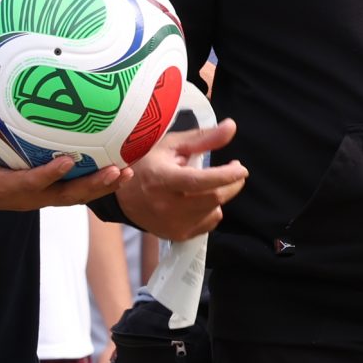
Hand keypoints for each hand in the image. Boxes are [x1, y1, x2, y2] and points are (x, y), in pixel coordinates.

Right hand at [0, 92, 124, 210]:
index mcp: (4, 187)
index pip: (30, 183)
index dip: (49, 175)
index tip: (66, 162)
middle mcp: (27, 197)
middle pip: (65, 197)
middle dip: (91, 186)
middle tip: (116, 171)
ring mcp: (40, 197)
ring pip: (75, 196)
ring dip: (102, 186)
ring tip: (128, 172)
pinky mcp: (47, 193)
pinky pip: (75, 190)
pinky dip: (97, 182)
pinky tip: (118, 168)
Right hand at [114, 117, 244, 239]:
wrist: (122, 197)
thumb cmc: (145, 164)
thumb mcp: (170, 145)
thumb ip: (203, 138)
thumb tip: (231, 127)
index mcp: (161, 179)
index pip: (200, 181)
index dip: (226, 176)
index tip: (240, 168)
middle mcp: (166, 206)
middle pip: (215, 198)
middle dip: (232, 184)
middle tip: (233, 172)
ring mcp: (173, 223)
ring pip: (215, 211)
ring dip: (217, 196)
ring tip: (203, 186)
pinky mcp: (177, 235)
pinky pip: (209, 223)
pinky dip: (210, 210)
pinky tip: (197, 200)